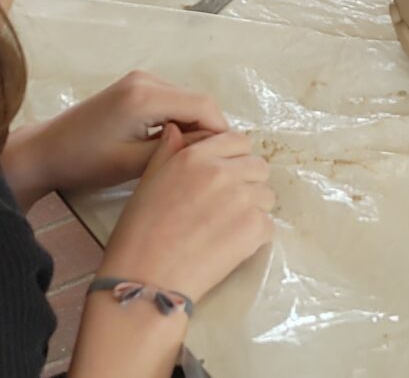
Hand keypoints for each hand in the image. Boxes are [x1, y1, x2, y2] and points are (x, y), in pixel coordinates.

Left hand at [1, 71, 227, 206]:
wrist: (45, 151)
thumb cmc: (84, 162)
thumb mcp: (134, 163)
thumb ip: (177, 150)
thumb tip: (214, 145)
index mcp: (146, 96)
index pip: (204, 105)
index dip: (220, 131)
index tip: (224, 160)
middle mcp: (146, 79)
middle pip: (197, 100)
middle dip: (207, 129)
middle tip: (209, 163)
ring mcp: (140, 79)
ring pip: (186, 100)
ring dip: (193, 125)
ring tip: (188, 157)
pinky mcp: (135, 86)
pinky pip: (171, 100)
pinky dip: (178, 119)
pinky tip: (171, 143)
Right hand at [97, 125, 276, 302]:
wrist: (147, 278)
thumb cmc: (139, 232)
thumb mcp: (148, 182)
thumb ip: (168, 152)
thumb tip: (177, 129)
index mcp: (195, 156)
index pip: (238, 141)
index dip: (234, 159)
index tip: (225, 178)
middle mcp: (222, 172)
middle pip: (258, 167)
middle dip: (247, 183)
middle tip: (226, 207)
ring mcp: (242, 199)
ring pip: (266, 196)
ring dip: (253, 209)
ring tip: (225, 228)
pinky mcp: (255, 228)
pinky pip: (268, 224)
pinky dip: (255, 236)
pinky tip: (230, 246)